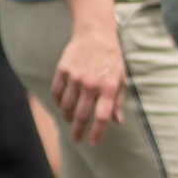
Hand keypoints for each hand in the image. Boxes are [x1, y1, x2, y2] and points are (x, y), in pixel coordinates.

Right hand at [51, 18, 127, 144]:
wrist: (95, 34)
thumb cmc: (111, 58)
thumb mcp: (121, 78)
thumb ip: (118, 100)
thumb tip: (117, 121)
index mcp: (108, 87)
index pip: (102, 116)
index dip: (97, 132)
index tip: (92, 143)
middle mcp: (91, 84)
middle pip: (82, 115)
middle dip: (79, 130)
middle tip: (76, 139)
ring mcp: (75, 77)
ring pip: (67, 105)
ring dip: (68, 116)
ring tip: (70, 120)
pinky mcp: (63, 70)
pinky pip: (57, 92)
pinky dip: (58, 101)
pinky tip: (62, 105)